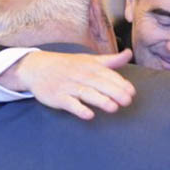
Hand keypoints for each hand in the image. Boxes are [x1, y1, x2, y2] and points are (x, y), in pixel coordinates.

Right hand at [0, 49, 134, 119]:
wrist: (37, 67)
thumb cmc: (67, 65)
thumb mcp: (88, 60)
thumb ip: (110, 61)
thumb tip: (129, 54)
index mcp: (89, 66)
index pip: (107, 74)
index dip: (120, 83)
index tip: (131, 92)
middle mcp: (79, 75)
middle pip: (99, 83)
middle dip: (114, 92)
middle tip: (127, 101)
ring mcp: (67, 86)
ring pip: (85, 93)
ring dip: (100, 100)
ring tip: (113, 108)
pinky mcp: (57, 97)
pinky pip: (69, 103)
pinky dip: (78, 109)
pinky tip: (88, 115)